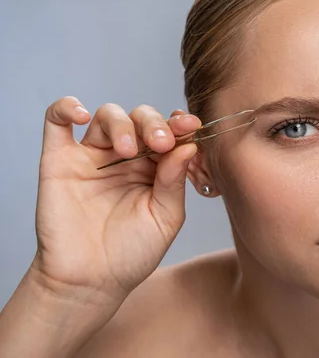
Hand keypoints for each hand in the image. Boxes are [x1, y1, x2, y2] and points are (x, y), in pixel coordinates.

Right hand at [31, 96, 200, 304]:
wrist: (90, 281)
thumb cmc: (131, 253)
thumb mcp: (165, 218)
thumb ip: (174, 180)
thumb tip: (189, 145)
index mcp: (155, 168)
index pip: (169, 134)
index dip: (180, 126)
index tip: (191, 126)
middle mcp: (126, 157)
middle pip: (141, 118)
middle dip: (154, 123)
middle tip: (161, 142)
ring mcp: (93, 156)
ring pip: (108, 115)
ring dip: (122, 123)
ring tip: (127, 150)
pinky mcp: (60, 161)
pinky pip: (56, 122)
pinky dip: (66, 107)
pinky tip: (82, 114)